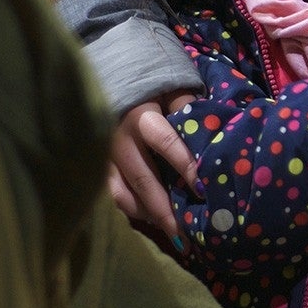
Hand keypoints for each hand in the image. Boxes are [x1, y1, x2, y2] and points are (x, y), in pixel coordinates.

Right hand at [107, 90, 200, 251]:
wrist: (113, 73)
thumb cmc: (152, 84)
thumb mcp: (172, 88)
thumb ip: (189, 109)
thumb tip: (211, 136)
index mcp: (140, 116)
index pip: (166, 144)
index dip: (186, 167)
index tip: (205, 190)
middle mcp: (118, 139)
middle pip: (142, 179)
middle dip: (165, 209)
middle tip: (187, 234)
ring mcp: (103, 154)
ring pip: (122, 192)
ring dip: (147, 215)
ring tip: (173, 234)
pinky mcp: (96, 164)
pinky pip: (111, 192)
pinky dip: (131, 208)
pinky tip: (151, 219)